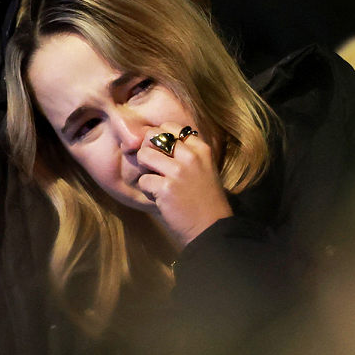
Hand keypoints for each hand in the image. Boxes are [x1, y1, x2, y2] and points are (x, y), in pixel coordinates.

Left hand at [134, 122, 232, 248]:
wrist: (211, 228)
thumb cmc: (205, 199)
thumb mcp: (204, 168)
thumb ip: (185, 153)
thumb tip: (155, 138)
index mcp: (201, 149)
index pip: (170, 127)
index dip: (159, 137)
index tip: (161, 153)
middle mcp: (191, 157)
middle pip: (154, 136)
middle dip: (148, 150)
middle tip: (154, 167)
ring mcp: (178, 172)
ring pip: (144, 155)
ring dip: (145, 170)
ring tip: (156, 183)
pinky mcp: (166, 189)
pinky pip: (143, 181)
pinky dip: (147, 191)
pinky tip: (159, 198)